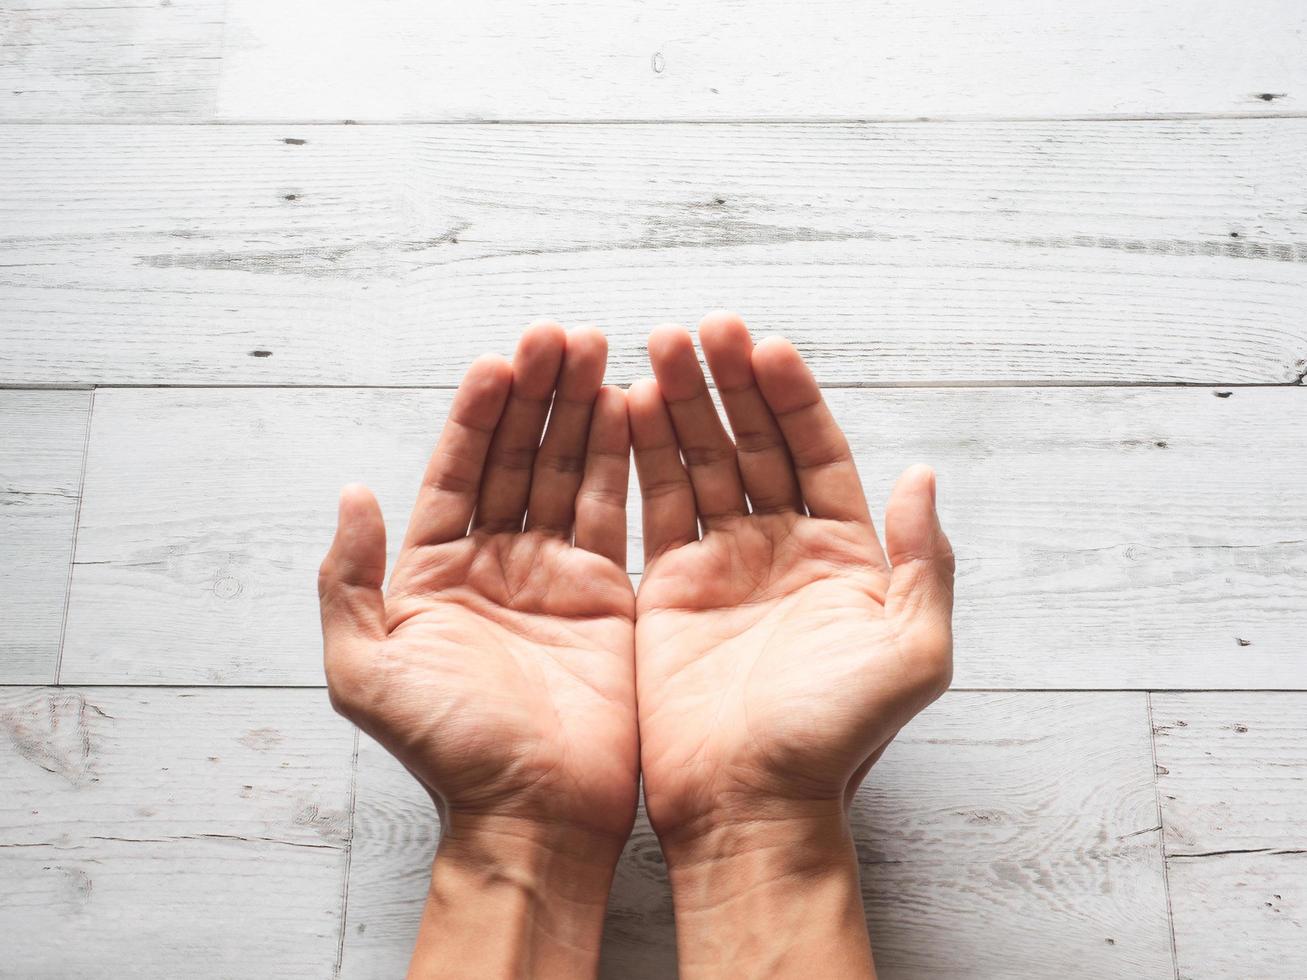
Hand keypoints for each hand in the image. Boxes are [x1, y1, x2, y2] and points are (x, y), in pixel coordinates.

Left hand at [318, 323, 636, 977]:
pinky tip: (629, 410)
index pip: (457, 471)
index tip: (501, 360)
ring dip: (581, 411)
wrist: (534, 817)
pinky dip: (621, 461)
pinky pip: (614, 512)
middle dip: (537, 394)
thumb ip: (350, 582)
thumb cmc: (448, 753)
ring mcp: (554, 575)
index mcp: (434, 573)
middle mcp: (494, 563)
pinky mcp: (606, 595)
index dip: (478, 414)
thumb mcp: (366, 672)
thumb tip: (349, 494)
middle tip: (561, 334)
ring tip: (598, 349)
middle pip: (517, 458)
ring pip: (567, 473)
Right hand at [629, 312, 954, 975]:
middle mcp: (784, 550)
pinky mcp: (668, 589)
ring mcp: (724, 566)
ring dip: (683, 405)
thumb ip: (924, 563)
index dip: (793, 398)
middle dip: (730, 383)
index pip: (818, 452)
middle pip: (756, 444)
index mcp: (846, 556)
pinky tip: (632, 407)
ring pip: (703, 464)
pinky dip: (644, 457)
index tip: (766, 347)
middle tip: (703, 328)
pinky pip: (657, 506)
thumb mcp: (913, 654)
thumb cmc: (835, 740)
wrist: (750, 806)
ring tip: (658, 345)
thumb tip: (923, 476)